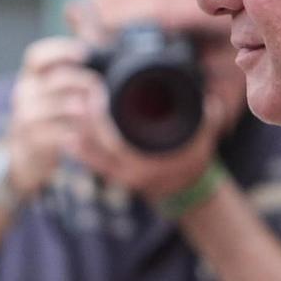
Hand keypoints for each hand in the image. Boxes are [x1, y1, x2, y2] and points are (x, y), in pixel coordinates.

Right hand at [4, 38, 101, 197]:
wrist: (25, 154)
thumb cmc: (48, 118)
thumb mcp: (52, 93)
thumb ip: (70, 74)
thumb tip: (103, 54)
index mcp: (30, 77)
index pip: (37, 56)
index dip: (60, 51)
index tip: (84, 52)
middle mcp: (24, 93)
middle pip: (54, 79)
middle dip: (81, 80)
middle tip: (98, 86)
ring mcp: (25, 117)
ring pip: (54, 107)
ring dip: (78, 107)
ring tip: (91, 111)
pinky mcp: (31, 139)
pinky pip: (54, 133)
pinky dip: (71, 133)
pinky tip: (80, 135)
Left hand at [68, 86, 232, 203]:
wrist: (187, 188)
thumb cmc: (195, 158)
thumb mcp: (205, 138)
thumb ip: (208, 119)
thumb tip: (212, 103)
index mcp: (158, 160)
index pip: (125, 139)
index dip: (108, 116)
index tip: (98, 92)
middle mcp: (139, 171)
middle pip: (105, 145)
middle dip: (90, 121)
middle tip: (77, 98)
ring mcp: (126, 176)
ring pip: (96, 156)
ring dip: (82, 135)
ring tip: (69, 114)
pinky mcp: (117, 177)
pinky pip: (96, 166)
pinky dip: (82, 153)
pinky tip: (68, 140)